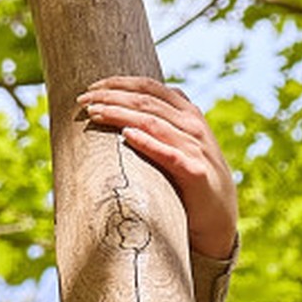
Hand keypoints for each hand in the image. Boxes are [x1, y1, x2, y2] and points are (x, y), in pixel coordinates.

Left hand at [78, 76, 237, 264]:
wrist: (219, 218)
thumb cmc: (190, 178)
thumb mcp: (181, 142)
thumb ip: (163, 121)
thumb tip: (128, 104)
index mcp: (188, 113)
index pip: (150, 88)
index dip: (119, 83)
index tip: (91, 86)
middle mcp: (192, 125)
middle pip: (146, 102)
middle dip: (112, 96)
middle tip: (82, 99)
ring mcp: (196, 148)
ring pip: (153, 122)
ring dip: (121, 115)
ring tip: (94, 113)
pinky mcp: (194, 173)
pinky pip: (169, 154)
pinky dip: (148, 142)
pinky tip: (127, 135)